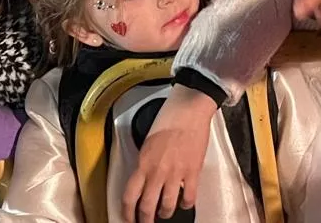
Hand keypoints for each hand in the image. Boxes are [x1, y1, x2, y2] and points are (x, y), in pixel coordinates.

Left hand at [122, 85, 215, 222]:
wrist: (189, 110)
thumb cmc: (169, 120)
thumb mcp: (147, 143)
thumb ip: (144, 164)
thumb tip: (144, 180)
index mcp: (143, 163)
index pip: (129, 196)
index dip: (127, 213)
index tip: (129, 218)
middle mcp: (157, 171)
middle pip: (147, 207)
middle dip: (145, 220)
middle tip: (146, 222)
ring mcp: (175, 173)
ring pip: (167, 206)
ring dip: (165, 213)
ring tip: (165, 213)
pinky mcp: (193, 172)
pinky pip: (189, 198)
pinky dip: (186, 204)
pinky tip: (185, 202)